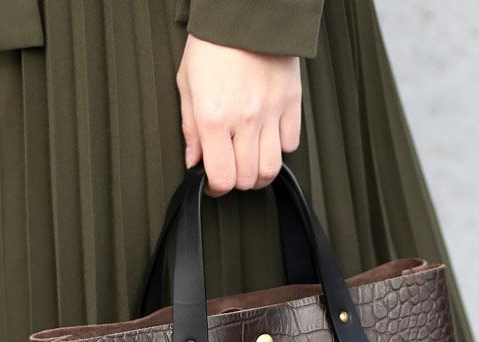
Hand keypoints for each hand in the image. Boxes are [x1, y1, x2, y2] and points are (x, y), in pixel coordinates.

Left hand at [176, 34, 301, 196]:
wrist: (246, 12)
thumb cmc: (212, 46)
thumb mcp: (187, 85)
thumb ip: (190, 129)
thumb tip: (194, 162)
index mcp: (213, 118)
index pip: (222, 177)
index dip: (216, 188)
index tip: (212, 183)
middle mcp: (244, 120)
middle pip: (248, 178)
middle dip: (237, 182)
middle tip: (230, 171)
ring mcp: (271, 113)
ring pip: (271, 169)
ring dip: (259, 174)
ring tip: (250, 164)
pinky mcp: (291, 103)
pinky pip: (291, 144)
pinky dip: (280, 149)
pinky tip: (268, 139)